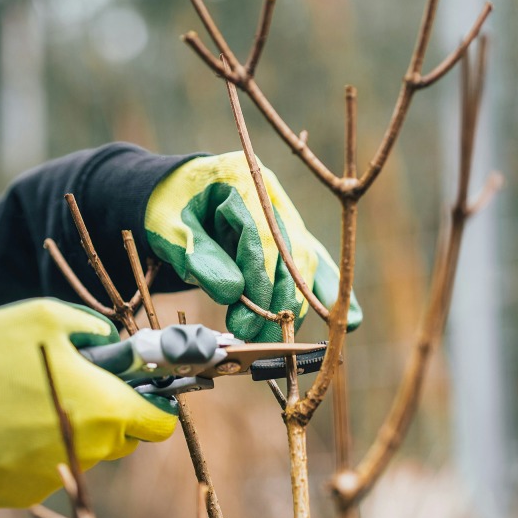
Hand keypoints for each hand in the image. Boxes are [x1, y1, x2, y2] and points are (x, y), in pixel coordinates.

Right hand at [0, 299, 178, 507]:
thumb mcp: (45, 317)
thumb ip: (92, 330)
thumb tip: (110, 340)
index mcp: (105, 410)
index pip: (160, 424)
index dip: (155, 405)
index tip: (140, 390)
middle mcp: (88, 452)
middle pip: (122, 440)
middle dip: (110, 416)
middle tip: (76, 385)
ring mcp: (53, 478)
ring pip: (80, 455)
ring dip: (68, 431)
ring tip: (25, 400)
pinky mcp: (19, 494)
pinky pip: (40, 470)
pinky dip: (30, 451)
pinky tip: (1, 426)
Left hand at [145, 152, 361, 341]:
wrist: (176, 193)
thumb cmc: (169, 209)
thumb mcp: (169, 228)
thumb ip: (198, 256)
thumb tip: (233, 293)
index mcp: (243, 178)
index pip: (263, 236)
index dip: (259, 281)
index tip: (247, 320)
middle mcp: (273, 196)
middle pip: (291, 252)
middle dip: (278, 300)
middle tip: (253, 336)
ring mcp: (287, 216)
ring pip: (306, 262)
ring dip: (295, 304)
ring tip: (275, 339)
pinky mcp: (292, 236)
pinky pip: (314, 265)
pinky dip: (328, 292)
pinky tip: (349, 321)